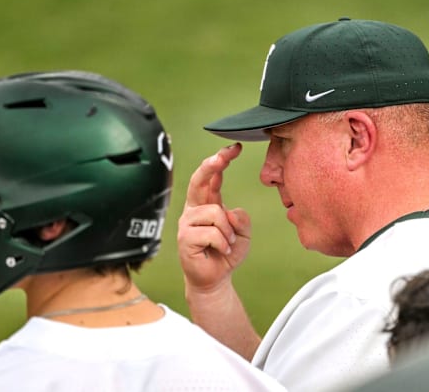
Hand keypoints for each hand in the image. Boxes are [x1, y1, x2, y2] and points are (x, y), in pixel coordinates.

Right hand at [177, 143, 251, 291]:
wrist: (215, 279)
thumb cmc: (227, 253)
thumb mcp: (243, 233)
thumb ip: (241, 219)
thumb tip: (230, 211)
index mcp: (207, 203)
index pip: (212, 176)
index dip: (221, 160)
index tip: (235, 148)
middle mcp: (194, 209)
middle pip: (199, 180)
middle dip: (211, 165)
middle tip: (223, 156)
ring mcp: (187, 223)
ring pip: (214, 213)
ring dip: (228, 230)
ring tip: (228, 243)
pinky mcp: (185, 238)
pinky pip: (211, 233)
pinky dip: (223, 243)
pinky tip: (221, 251)